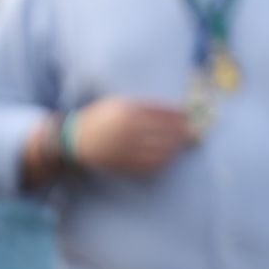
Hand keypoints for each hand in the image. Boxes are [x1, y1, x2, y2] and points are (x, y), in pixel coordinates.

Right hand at [71, 98, 193, 175]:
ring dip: (176, 148)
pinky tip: (168, 157)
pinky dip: (164, 161)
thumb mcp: (119, 104)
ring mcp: (126, 148)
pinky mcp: (123, 163)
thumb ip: (146, 106)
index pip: (164, 113)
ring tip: (182, 145)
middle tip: (195, 134)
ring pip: (162, 150)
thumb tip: (178, 111)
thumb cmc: (102, 117)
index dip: (181, 116)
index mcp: (128, 111)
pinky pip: (151, 164)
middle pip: (167, 132)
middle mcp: (128, 129)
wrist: (74, 138)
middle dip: (184, 133)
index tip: (190, 117)